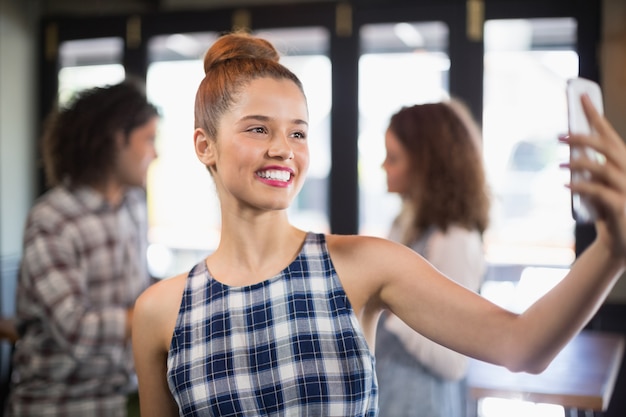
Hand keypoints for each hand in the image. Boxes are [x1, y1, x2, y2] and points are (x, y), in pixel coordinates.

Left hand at [562, 94, 625, 260]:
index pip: (609, 134)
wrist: (620, 241)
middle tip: (559, 136)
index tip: (581, 97)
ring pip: (604, 168)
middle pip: (608, 147)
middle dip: (584, 137)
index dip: (595, 115)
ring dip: (579, 162)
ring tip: (559, 162)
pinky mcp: (620, 206)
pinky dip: (581, 186)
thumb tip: (568, 152)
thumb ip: (588, 168)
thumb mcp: (596, 184)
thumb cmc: (608, 209)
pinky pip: (600, 192)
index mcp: (623, 163)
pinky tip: (565, 185)